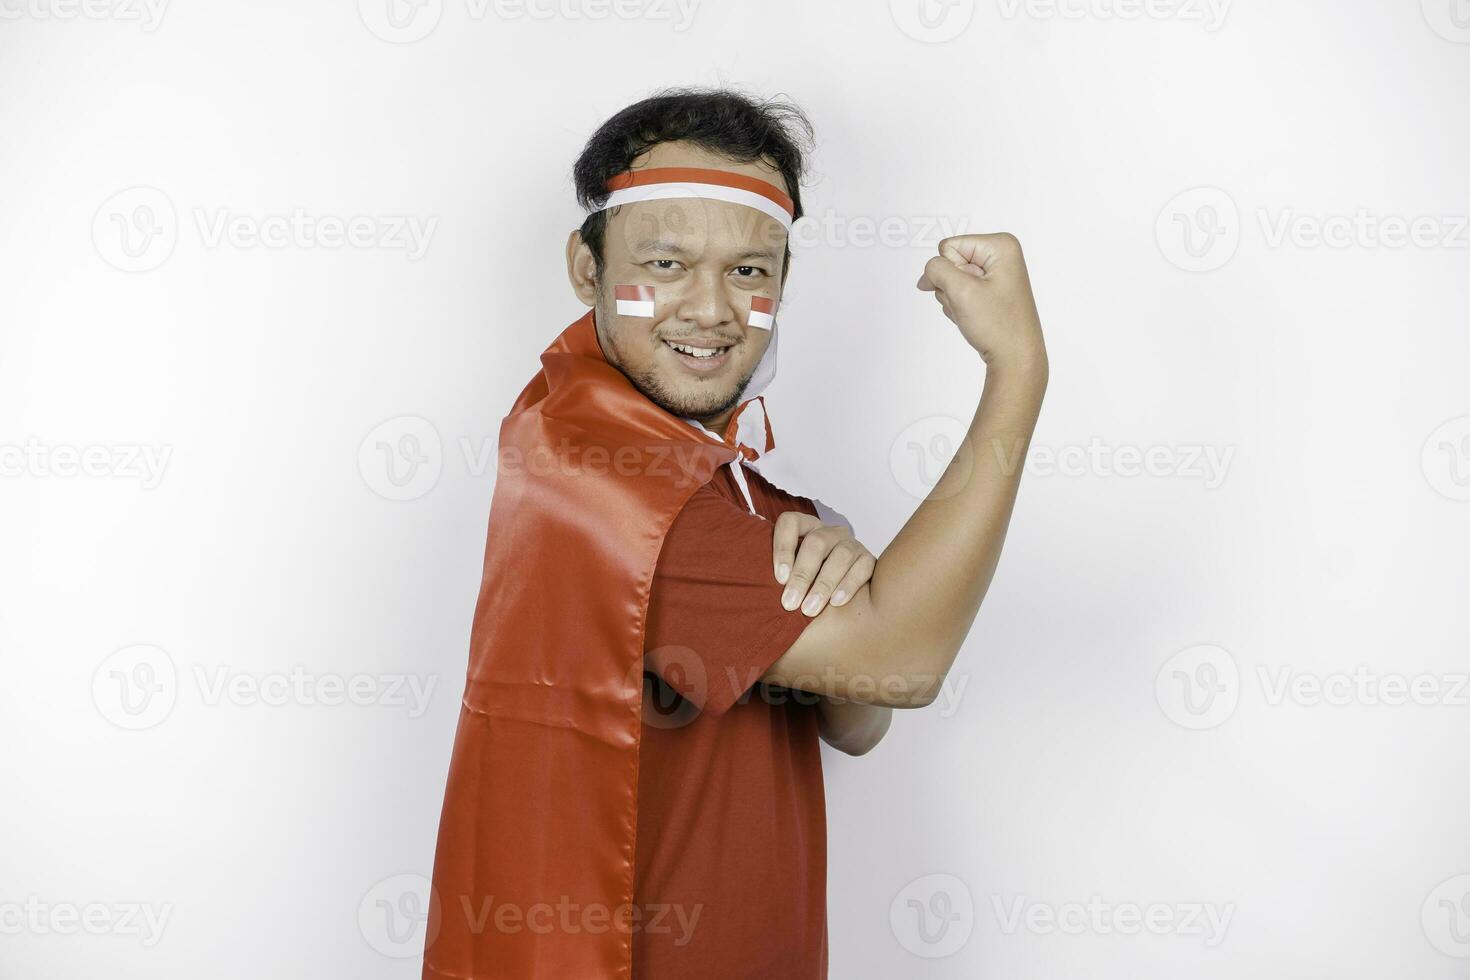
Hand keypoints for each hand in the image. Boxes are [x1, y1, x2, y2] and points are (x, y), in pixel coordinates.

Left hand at [772, 511, 875, 616]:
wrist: (842, 590)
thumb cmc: (805, 581)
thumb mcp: (789, 572)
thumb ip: (778, 574)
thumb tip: (756, 592)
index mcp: (805, 527)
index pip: (790, 522)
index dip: (782, 547)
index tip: (778, 578)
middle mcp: (829, 532)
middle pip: (816, 543)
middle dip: (802, 575)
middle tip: (790, 603)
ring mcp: (850, 544)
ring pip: (841, 555)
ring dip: (824, 584)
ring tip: (810, 609)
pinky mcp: (867, 559)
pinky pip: (862, 568)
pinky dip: (848, 585)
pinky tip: (836, 603)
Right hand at [916, 233, 1046, 370]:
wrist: (1014, 357)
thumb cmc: (1000, 327)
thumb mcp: (961, 291)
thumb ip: (937, 270)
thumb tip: (928, 270)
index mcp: (1001, 245)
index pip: (948, 247)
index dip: (950, 272)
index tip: (969, 292)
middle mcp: (1001, 255)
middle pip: (951, 262)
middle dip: (952, 287)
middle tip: (973, 305)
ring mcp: (995, 274)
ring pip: (952, 279)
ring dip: (955, 299)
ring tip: (976, 313)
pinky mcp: (989, 290)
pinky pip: (960, 291)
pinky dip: (961, 306)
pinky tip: (976, 317)